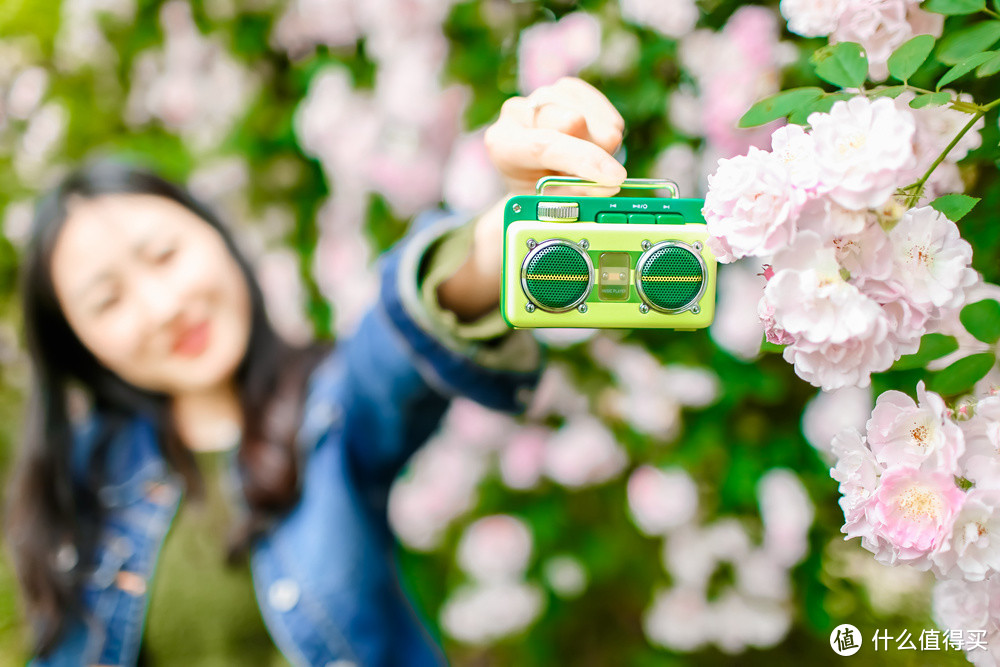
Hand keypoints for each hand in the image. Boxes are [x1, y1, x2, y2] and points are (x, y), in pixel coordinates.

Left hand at [437, 78, 627, 322]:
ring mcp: (541, 96)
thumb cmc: (540, 194)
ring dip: (600, 144)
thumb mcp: (552, 204)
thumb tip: (610, 183)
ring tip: (584, 160)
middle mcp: (516, 112)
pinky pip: (602, 106)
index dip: (583, 160)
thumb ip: (577, 195)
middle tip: (587, 175)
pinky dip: (607, 129)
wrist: (534, 179)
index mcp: (502, 143)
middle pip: (573, 121)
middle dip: (593, 152)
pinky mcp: (566, 88)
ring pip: (592, 115)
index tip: (614, 177)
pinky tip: (593, 142)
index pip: (544, 145)